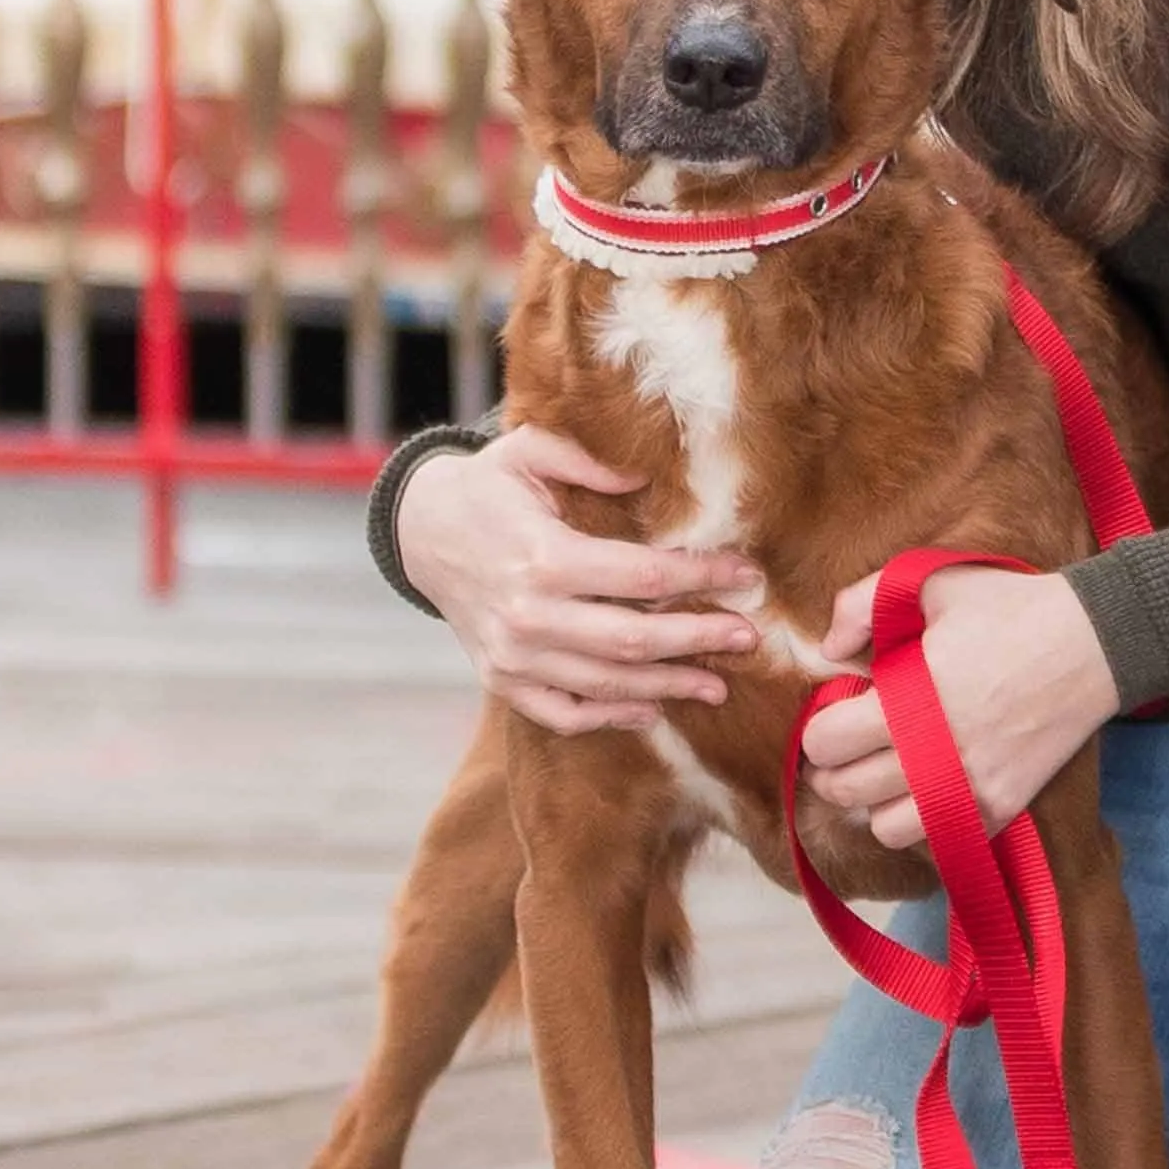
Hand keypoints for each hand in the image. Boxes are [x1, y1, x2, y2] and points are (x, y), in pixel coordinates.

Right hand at [398, 424, 762, 735]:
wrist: (420, 532)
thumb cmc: (487, 487)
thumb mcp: (530, 451)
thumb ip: (590, 460)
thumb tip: (648, 480)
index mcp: (544, 557)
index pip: (645, 575)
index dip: (703, 576)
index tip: (746, 574)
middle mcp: (529, 615)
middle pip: (635, 639)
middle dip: (700, 639)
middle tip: (748, 637)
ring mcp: (513, 656)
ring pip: (607, 684)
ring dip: (669, 685)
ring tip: (718, 683)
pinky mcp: (502, 680)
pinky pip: (563, 712)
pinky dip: (610, 717)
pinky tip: (651, 708)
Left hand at [798, 565, 1121, 852]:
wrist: (1092, 644)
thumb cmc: (1008, 608)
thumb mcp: (929, 582)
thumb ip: (861, 604)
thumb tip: (828, 649)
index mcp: (909, 699)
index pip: (824, 743)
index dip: (820, 726)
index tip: (839, 712)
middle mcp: (934, 755)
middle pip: (846, 791)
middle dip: (835, 768)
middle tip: (850, 746)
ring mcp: (971, 788)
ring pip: (887, 828)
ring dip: (878, 802)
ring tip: (890, 772)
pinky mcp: (1002, 807)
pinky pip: (941, 841)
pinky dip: (927, 822)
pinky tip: (932, 788)